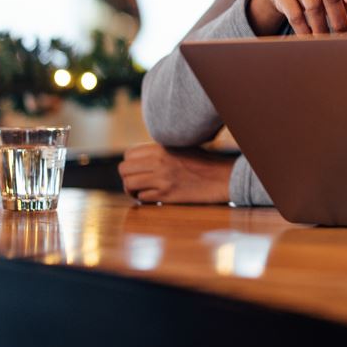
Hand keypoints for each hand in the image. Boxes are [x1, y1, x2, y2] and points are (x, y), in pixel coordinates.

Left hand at [118, 143, 232, 204]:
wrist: (222, 178)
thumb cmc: (204, 163)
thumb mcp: (181, 148)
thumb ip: (159, 151)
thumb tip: (139, 160)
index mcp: (161, 147)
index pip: (129, 154)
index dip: (130, 163)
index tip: (137, 169)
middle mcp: (159, 161)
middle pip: (124, 169)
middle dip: (127, 177)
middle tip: (136, 182)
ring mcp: (162, 179)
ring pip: (129, 185)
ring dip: (133, 190)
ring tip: (141, 191)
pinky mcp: (167, 195)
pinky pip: (143, 198)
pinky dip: (144, 199)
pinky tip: (153, 198)